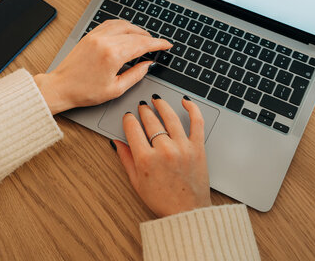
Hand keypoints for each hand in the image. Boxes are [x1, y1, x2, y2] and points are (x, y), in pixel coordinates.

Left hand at [34, 20, 171, 113]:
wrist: (61, 87)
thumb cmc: (84, 91)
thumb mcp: (116, 89)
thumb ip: (135, 75)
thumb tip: (148, 65)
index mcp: (113, 55)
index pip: (142, 44)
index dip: (158, 44)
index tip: (167, 45)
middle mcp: (105, 41)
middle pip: (135, 34)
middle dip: (149, 38)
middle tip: (157, 45)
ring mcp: (96, 36)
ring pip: (123, 25)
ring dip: (137, 30)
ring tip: (144, 38)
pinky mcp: (90, 35)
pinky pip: (110, 24)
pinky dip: (122, 26)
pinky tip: (127, 31)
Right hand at [113, 95, 211, 217]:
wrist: (187, 212)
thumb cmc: (162, 200)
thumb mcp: (136, 182)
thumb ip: (126, 159)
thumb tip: (117, 143)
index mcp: (145, 159)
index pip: (132, 128)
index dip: (129, 119)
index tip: (129, 117)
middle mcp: (164, 150)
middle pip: (150, 120)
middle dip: (143, 111)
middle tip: (142, 107)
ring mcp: (182, 147)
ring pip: (170, 117)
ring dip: (161, 105)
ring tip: (157, 101)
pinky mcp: (198, 148)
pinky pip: (197, 122)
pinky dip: (192, 108)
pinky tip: (185, 101)